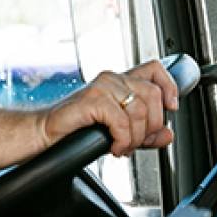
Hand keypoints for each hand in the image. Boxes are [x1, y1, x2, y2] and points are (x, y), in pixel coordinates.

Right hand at [40, 59, 179, 156]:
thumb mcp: (119, 132)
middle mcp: (112, 79)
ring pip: (139, 110)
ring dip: (135, 137)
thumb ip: (144, 133)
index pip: (155, 69)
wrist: (45, 134)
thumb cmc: (75, 130)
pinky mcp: (92, 99)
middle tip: (136, 141)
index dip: (169, 86)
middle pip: (153, 94)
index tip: (171, 107)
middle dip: (151, 125)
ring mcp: (102, 87)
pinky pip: (122, 121)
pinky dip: (122, 140)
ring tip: (121, 146)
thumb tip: (167, 135)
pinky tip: (112, 146)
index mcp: (119, 82)